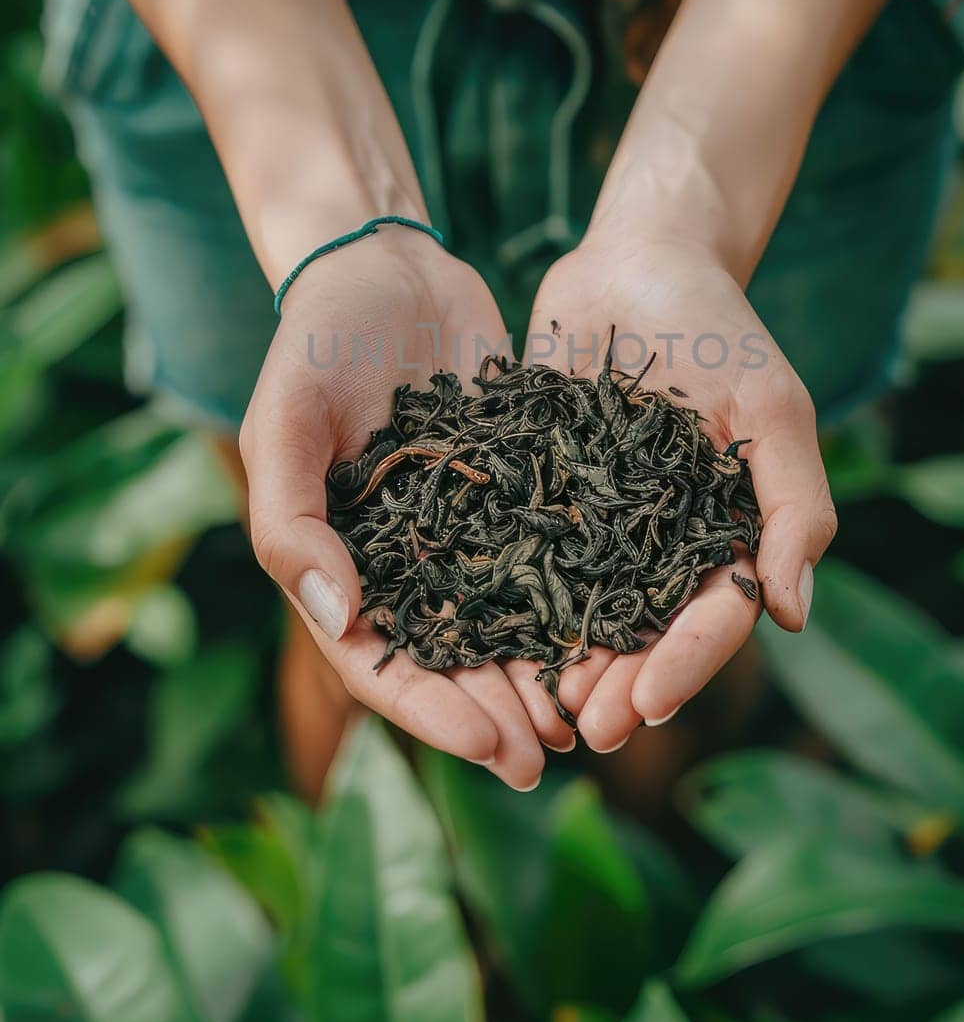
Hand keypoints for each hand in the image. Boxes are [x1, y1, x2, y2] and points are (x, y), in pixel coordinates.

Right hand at [239, 227, 566, 789]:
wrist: (385, 266)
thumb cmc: (316, 343)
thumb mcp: (284, 425)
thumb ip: (293, 524)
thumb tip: (341, 619)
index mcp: (337, 564)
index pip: (381, 663)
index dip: (434, 712)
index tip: (492, 745)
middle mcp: (402, 560)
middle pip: (450, 660)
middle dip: (500, 713)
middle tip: (556, 755)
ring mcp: (460, 529)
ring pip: (504, 621)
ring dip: (542, 673)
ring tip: (594, 714)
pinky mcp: (513, 491)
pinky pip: (546, 556)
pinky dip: (576, 598)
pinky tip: (621, 630)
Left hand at [522, 229, 837, 751]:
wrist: (638, 259)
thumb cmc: (720, 326)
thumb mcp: (771, 404)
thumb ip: (794, 505)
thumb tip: (791, 614)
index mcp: (730, 528)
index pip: (715, 614)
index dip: (686, 664)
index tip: (646, 704)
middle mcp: (667, 538)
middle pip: (648, 630)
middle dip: (619, 684)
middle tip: (583, 730)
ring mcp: (605, 521)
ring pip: (587, 610)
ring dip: (567, 664)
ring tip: (538, 711)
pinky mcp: (547, 493)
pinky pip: (529, 558)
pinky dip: (516, 602)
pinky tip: (486, 638)